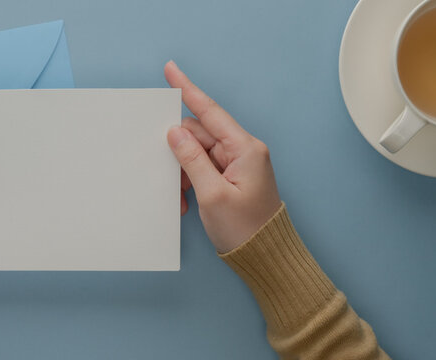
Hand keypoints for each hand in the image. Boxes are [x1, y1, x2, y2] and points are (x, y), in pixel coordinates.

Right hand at [164, 61, 281, 252]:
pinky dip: (190, 181)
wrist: (266, 258)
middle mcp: (243, 150)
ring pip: (196, 152)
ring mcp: (237, 163)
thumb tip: (175, 132)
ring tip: (182, 199)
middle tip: (169, 177)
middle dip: (178, 152)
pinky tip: (187, 201)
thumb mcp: (211, 195)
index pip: (209, 111)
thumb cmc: (245, 230)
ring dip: (182, 172)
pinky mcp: (231, 176)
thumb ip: (191, 159)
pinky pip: (202, 168)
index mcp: (244, 149)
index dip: (187, 90)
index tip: (170, 70)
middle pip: (198, 134)